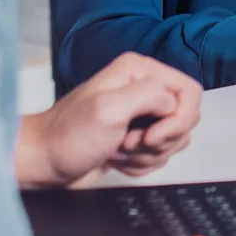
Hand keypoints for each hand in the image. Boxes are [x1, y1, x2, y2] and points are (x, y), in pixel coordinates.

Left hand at [14, 52, 200, 188]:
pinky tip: (116, 157)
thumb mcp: (109, 109)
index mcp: (138, 71)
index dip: (178, 119)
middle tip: (128, 141)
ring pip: (174, 140)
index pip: (189, 91)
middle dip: (160, 141)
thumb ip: (150, 96)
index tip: (152, 135)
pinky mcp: (136, 137)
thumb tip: (174, 103)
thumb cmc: (66, 136)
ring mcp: (140, 114)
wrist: (45, 162)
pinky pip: (159, 154)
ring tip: (118, 149)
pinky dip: (140, 163)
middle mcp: (142, 88)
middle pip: (184, 118)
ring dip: (147, 155)